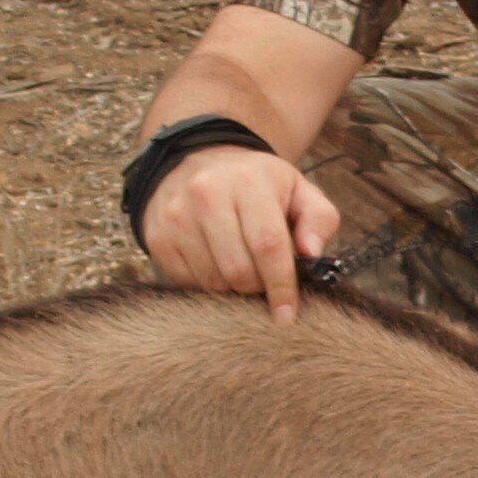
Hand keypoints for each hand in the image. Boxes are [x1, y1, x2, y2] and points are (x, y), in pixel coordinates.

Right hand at [140, 148, 338, 319]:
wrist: (199, 163)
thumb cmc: (258, 186)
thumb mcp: (298, 190)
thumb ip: (318, 220)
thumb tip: (311, 254)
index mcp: (248, 181)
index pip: (268, 244)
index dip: (281, 285)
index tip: (288, 314)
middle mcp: (206, 194)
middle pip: (238, 270)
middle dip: (258, 288)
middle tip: (265, 281)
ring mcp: (177, 215)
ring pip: (212, 281)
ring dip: (233, 288)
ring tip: (243, 269)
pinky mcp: (158, 236)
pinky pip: (188, 282)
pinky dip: (209, 285)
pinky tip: (217, 265)